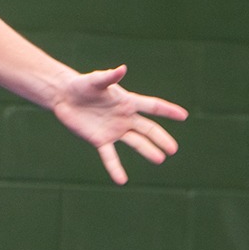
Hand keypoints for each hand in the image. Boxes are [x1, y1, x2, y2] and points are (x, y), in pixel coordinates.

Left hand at [50, 65, 186, 184]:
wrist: (64, 96)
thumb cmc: (82, 85)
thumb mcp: (95, 80)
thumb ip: (109, 77)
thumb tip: (122, 69)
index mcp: (127, 102)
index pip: (152, 106)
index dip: (167, 110)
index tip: (184, 116)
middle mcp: (124, 118)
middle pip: (148, 129)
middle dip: (161, 138)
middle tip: (173, 149)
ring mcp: (113, 130)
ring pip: (135, 142)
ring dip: (147, 151)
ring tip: (160, 159)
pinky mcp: (100, 140)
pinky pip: (110, 156)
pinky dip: (115, 168)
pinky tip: (122, 180)